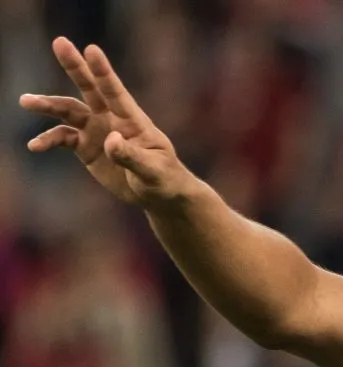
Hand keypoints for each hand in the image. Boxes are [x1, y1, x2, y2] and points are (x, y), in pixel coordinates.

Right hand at [19, 37, 195, 207]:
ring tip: (26, 101)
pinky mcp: (85, 146)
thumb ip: (131, 155)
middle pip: (90, 88)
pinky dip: (48, 140)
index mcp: (132, 120)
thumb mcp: (152, 169)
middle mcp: (111, 119)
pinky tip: (34, 146)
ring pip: (69, 111)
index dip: (103, 72)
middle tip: (59, 42)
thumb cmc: (162, 177)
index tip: (91, 49)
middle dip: (75, 66)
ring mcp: (96, 130)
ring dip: (48, 105)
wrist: (155, 193)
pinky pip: (62, 138)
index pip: (116, 92)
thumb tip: (110, 140)